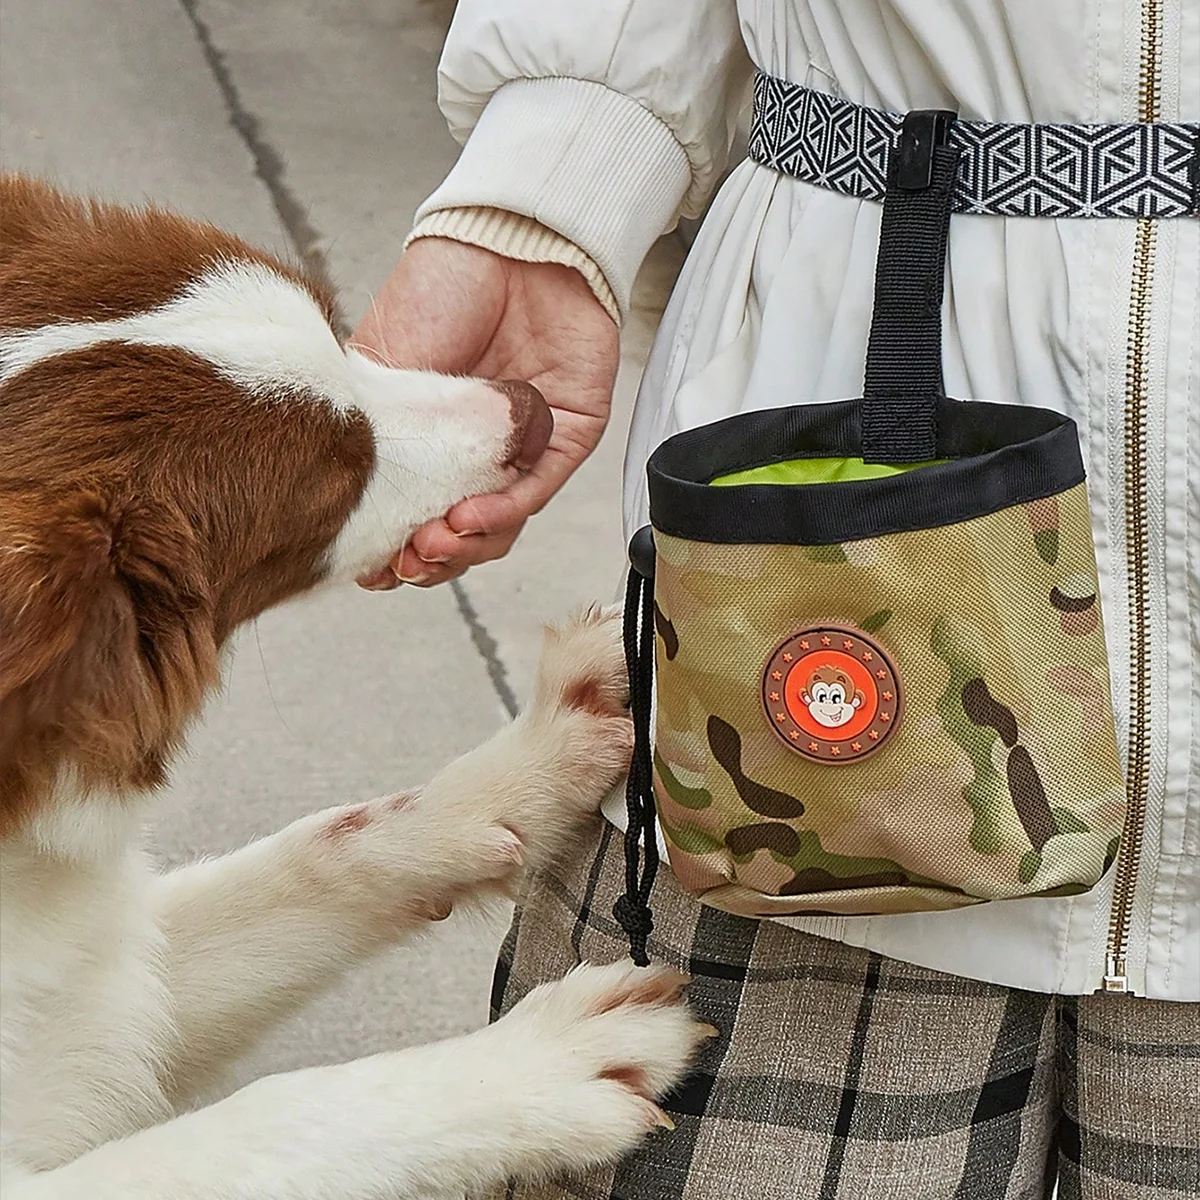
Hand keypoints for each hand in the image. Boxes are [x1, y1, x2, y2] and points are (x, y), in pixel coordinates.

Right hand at [349, 238, 619, 585]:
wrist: (505, 242)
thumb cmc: (440, 289)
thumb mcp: (380, 366)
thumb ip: (375, 435)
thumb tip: (344, 508)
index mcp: (424, 444)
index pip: (409, 516)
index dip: (390, 551)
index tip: (369, 569)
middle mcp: (472, 457)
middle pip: (456, 537)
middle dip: (428, 561)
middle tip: (403, 563)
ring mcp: (519, 453)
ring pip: (497, 529)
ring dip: (465, 547)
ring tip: (433, 542)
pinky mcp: (564, 440)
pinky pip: (535, 492)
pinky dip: (503, 514)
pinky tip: (471, 518)